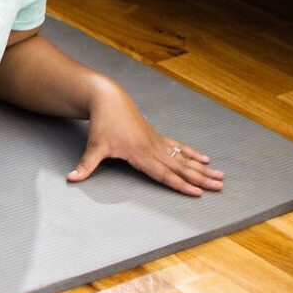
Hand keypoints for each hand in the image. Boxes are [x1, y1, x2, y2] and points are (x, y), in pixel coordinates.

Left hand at [68, 86, 225, 196]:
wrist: (109, 100)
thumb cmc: (102, 124)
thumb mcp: (94, 146)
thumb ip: (86, 165)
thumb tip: (72, 179)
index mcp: (140, 154)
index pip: (164, 174)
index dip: (180, 184)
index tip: (197, 192)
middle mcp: (153, 149)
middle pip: (181, 168)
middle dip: (201, 179)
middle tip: (220, 187)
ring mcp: (157, 142)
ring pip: (184, 159)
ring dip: (202, 169)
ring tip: (221, 176)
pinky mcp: (157, 137)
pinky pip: (179, 148)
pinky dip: (193, 154)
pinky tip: (205, 159)